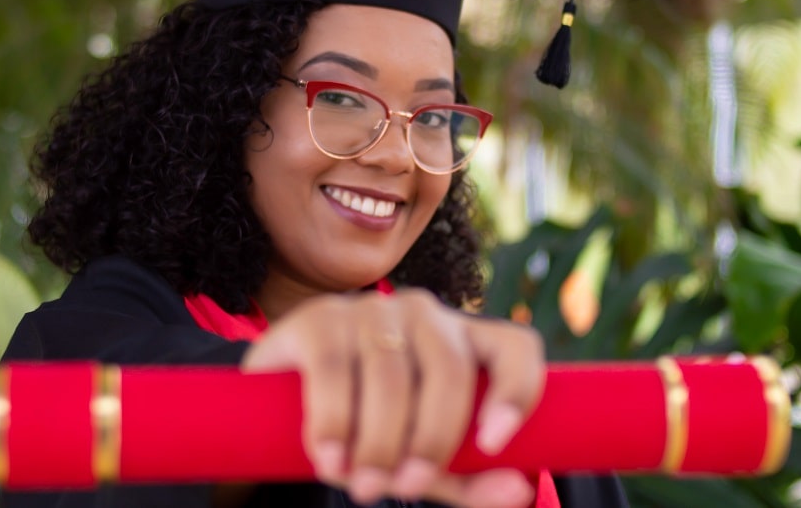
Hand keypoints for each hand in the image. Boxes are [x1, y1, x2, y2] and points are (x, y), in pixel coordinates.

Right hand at [241, 288, 545, 506]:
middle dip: (432, 438)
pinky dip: (335, 421)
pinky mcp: (319, 317)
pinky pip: (334, 369)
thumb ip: (467, 478)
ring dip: (379, 441)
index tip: (495, 444)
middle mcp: (424, 314)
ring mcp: (371, 310)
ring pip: (391, 374)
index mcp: (465, 341)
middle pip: (449, 369)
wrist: (282, 405)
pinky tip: (331, 458)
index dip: (517, 390)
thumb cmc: (370, 429)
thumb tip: (518, 492)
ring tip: (363, 486)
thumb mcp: (421, 458)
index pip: (516, 348)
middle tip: (407, 488)